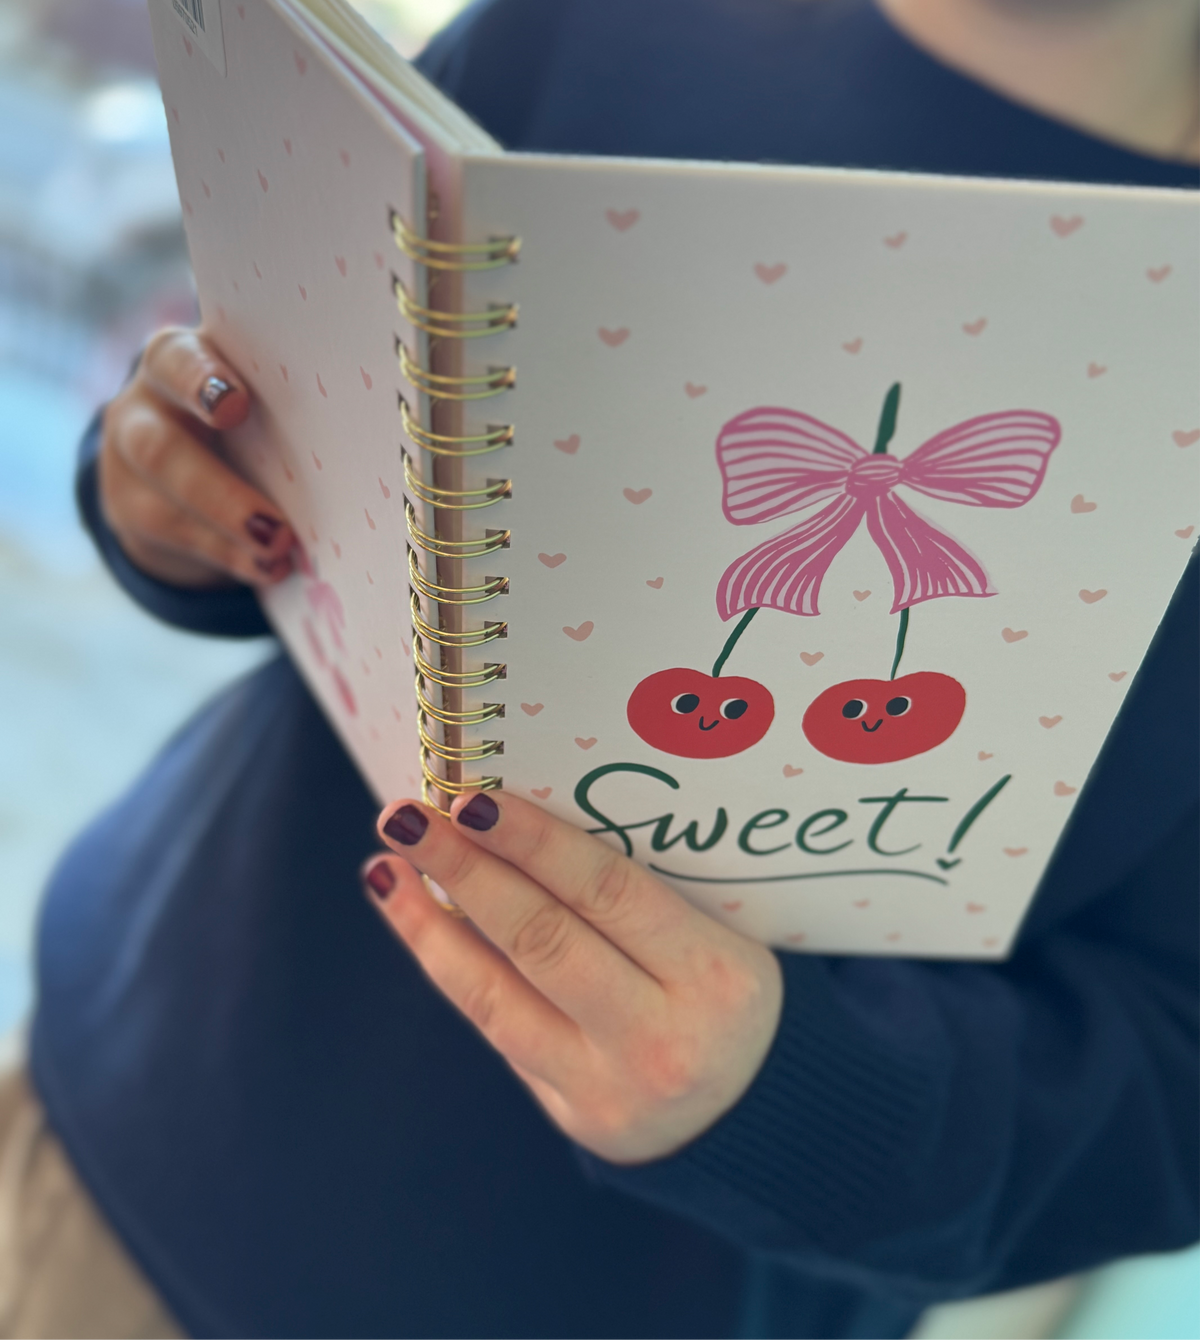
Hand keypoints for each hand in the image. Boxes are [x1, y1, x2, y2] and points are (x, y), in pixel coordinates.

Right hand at [98, 327, 294, 587]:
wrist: (174, 456)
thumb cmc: (239, 413)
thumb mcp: (252, 394)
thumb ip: (278, 402)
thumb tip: (351, 442)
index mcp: (175, 361)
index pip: (174, 360)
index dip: (199, 381)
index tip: (237, 405)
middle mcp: (142, 408)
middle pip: (159, 450)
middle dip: (220, 495)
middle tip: (274, 528)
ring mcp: (126, 464)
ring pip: (159, 507)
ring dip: (226, 536)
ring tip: (278, 552)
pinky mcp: (131, 512)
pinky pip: (174, 540)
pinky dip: (228, 557)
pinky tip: (267, 568)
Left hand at [363, 791, 783, 1164]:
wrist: (759, 1113)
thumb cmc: (726, 990)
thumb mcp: (717, 934)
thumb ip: (633, 898)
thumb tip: (511, 828)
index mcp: (715, 973)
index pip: (607, 890)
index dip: (532, 841)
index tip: (472, 797)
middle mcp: (663, 1036)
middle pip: (542, 939)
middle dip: (465, 871)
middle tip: (406, 816)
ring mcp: (612, 1087)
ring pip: (498, 996)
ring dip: (430, 927)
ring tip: (386, 868)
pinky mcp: (575, 1117)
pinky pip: (500, 1032)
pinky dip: (453, 971)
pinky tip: (421, 924)